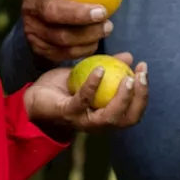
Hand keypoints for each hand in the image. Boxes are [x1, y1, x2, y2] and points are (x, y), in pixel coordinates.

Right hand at [21, 0, 122, 62]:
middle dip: (78, 13)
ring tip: (107, 27)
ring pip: (60, 36)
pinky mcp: (39, 48)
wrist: (45, 24)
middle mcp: (31, 4)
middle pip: (50, 11)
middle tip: (102, 11)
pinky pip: (64, 53)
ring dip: (88, 34)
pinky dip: (83, 49)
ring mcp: (32, 28)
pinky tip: (96, 41)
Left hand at [24, 52, 148, 132]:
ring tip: (127, 78)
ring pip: (109, 117)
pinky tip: (99, 69)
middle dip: (139, 98)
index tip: (144, 70)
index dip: (143, 93)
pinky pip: (83, 100)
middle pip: (127, 118)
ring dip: (122, 98)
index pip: (133, 111)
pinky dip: (93, 86)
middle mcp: (98, 123)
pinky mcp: (67, 113)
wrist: (34, 95)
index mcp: (106, 115)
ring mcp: (83, 121)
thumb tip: (130, 56)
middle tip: (141, 76)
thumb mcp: (90, 75)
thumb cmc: (65, 88)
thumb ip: (111, 67)